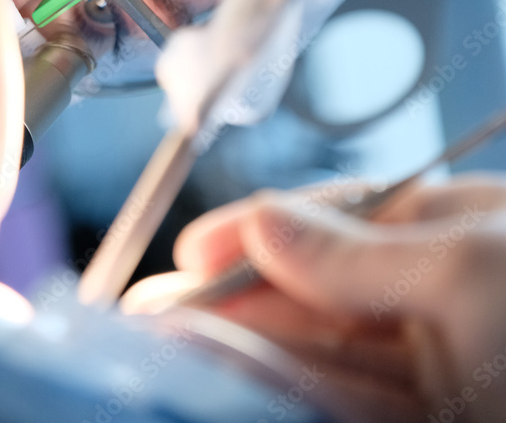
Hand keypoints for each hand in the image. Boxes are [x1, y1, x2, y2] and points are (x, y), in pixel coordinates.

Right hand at [144, 177, 505, 422]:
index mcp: (453, 232)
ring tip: (172, 346)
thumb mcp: (467, 269)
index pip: (339, 220)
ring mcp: (432, 370)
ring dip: (250, 349)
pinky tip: (241, 379)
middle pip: (318, 293)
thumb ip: (358, 253)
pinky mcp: (424, 419)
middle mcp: (437, 299)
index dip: (264, 230)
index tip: (196, 249)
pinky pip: (345, 402)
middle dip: (238, 297)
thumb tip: (266, 223)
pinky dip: (290, 390)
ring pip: (323, 356)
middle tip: (156, 310)